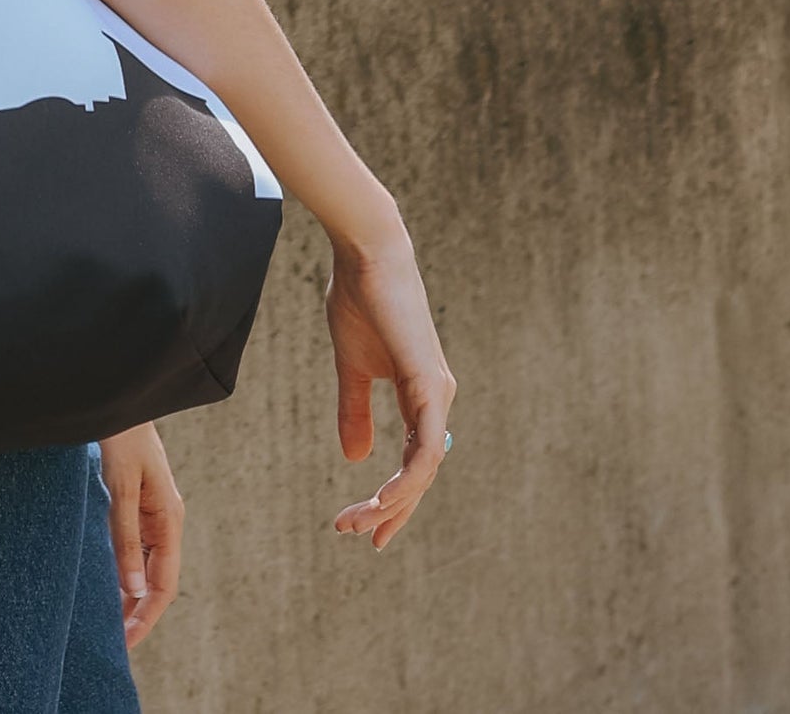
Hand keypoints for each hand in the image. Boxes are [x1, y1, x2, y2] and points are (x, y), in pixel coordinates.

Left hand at [103, 422, 184, 649]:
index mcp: (168, 517)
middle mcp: (163, 518)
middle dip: (137, 610)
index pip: (164, 584)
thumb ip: (125, 537)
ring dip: (128, 591)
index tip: (126, 642)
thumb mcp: (121, 487)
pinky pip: (133, 545)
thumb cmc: (121, 435)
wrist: (115, 392)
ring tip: (104, 618)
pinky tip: (103, 579)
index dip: (147, 616)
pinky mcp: (136, 501)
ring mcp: (150, 510)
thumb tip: (131, 589)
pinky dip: (121, 566)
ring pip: (144, 563)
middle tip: (112, 640)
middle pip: (155, 578)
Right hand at [321, 213, 454, 549]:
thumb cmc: (360, 300)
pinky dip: (406, 481)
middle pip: (422, 474)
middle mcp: (436, 400)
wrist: (366, 253)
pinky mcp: (429, 385)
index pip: (414, 462)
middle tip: (358, 536)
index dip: (393, 498)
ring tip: (358, 521)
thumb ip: (354, 410)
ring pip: (424, 470)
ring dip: (392, 502)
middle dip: (391, 511)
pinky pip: (425, 450)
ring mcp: (437, 394)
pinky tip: (384, 499)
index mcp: (420, 395)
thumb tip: (356, 458)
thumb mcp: (352, 367)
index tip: (364, 527)